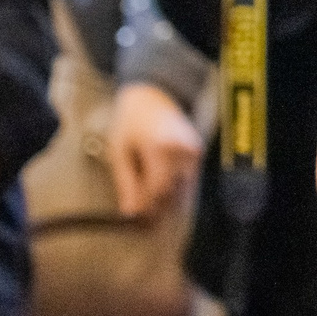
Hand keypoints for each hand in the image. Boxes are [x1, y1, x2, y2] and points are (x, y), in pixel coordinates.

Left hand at [106, 81, 203, 220]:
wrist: (153, 96)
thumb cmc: (132, 120)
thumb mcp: (119, 148)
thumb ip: (125, 181)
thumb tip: (130, 211)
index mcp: (160, 145)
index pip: (155, 187)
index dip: (144, 205)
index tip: (133, 216)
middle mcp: (181, 148)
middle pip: (170, 190)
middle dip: (155, 207)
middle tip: (142, 219)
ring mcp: (192, 151)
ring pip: (181, 188)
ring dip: (167, 201)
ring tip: (152, 211)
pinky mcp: (197, 154)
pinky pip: (188, 180)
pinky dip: (177, 191)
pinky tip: (165, 198)